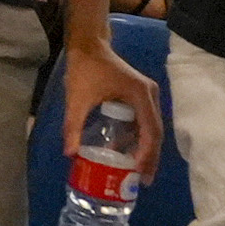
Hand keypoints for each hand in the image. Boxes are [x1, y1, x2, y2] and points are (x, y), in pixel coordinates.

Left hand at [62, 36, 165, 178]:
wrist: (88, 44)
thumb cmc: (84, 69)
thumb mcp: (76, 98)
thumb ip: (73, 126)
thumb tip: (69, 154)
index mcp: (141, 95)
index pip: (151, 131)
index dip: (147, 154)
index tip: (139, 173)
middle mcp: (150, 95)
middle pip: (155, 132)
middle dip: (149, 157)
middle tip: (141, 181)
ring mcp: (147, 94)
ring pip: (150, 127)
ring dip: (144, 148)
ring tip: (135, 172)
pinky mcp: (140, 95)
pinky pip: (143, 120)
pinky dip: (137, 136)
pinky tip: (125, 151)